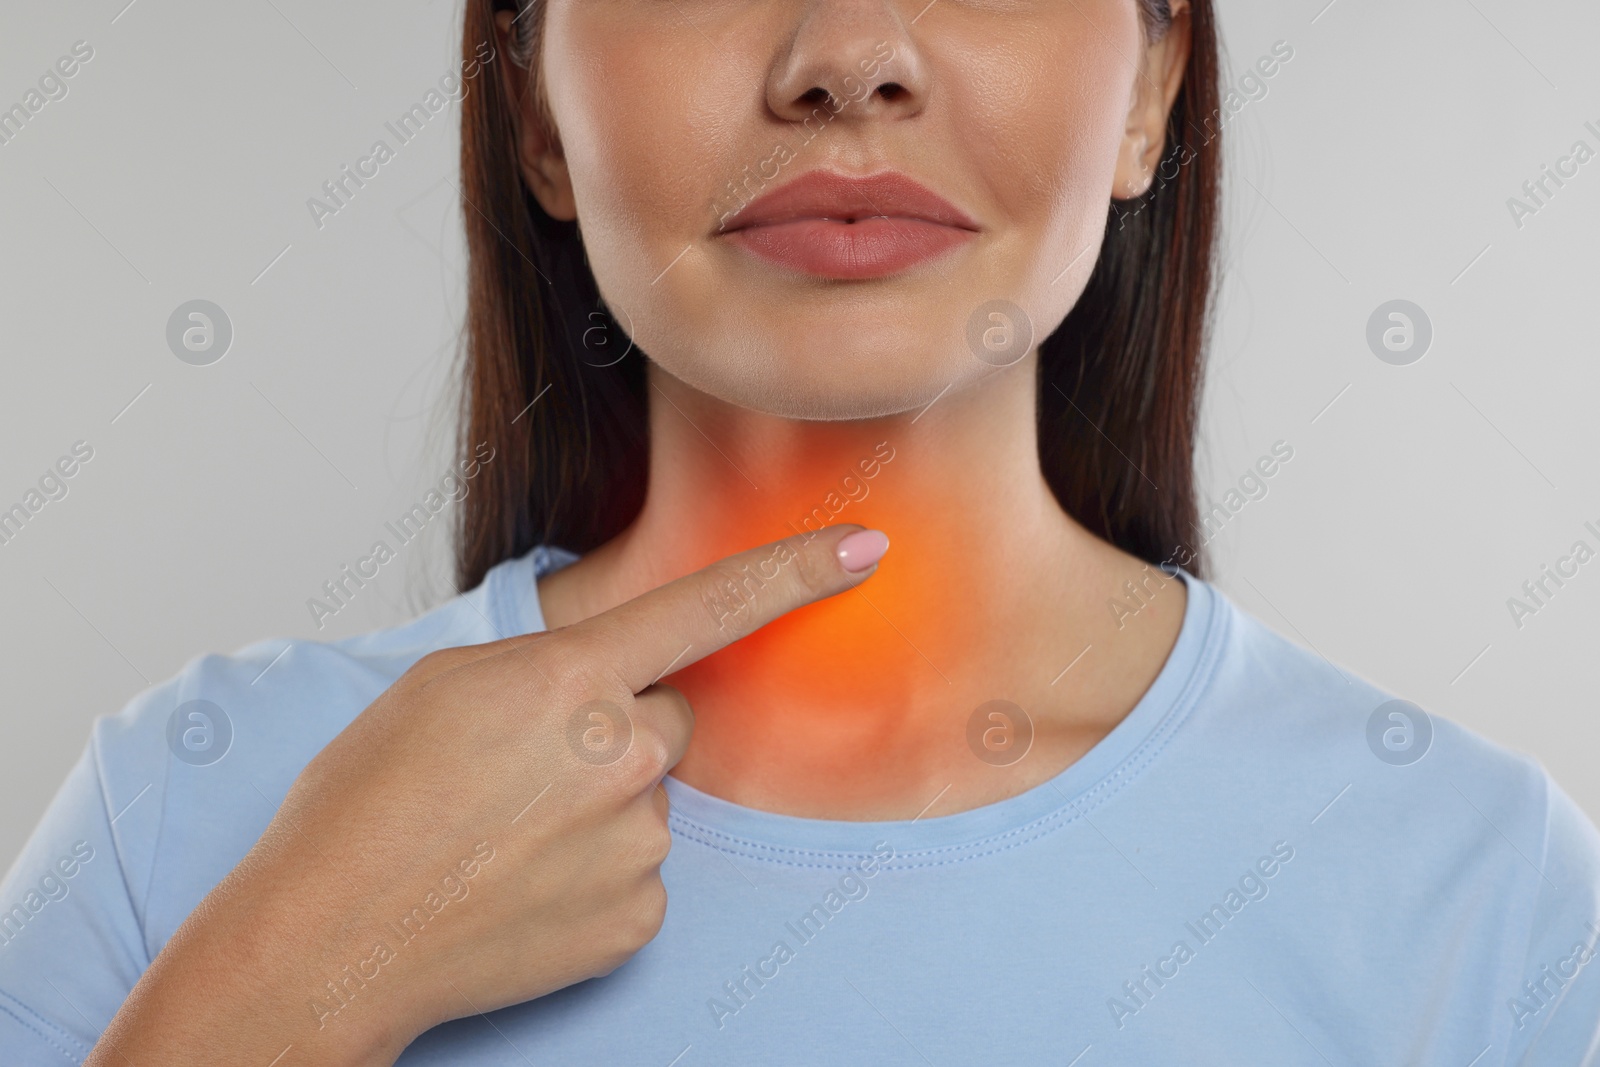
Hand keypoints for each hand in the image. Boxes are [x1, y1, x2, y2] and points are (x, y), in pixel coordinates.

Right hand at [88, 524, 888, 1066]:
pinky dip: (598, 874)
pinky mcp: (637, 918)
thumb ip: (551, 667)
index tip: (863, 547)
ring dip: (600, 809)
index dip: (794, 571)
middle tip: (527, 773)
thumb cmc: (363, 804)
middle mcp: (621, 756)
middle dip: (620, 731)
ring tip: (506, 838)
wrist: (328, 938)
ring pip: (649, 800)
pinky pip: (643, 872)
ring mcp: (636, 843)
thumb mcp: (443, 686)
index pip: (707, 608)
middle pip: (668, 719)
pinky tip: (528, 885)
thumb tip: (612, 683)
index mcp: (570, 680)